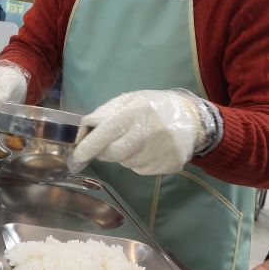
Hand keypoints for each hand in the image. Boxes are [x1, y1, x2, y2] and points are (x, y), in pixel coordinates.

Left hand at [69, 90, 204, 174]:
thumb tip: (83, 129)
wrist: (192, 118)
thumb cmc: (153, 106)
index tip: (75, 155)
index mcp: (135, 113)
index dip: (88, 146)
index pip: (105, 133)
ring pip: (126, 163)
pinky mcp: (168, 165)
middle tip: (108, 144)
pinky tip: (149, 148)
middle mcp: (148, 133)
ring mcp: (160, 152)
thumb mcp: (129, 100)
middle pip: (113, 154)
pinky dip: (138, 161)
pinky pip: (141, 169)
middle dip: (104, 152)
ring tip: (137, 140)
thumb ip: (105, 113)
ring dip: (123, 155)